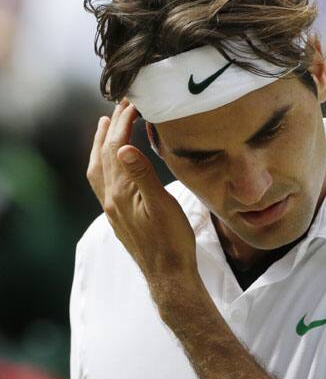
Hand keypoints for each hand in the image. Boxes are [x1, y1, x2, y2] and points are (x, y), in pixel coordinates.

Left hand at [87, 99, 197, 288]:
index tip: (134, 102)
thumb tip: (123, 147)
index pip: (116, 148)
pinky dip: (104, 163)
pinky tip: (114, 164)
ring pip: (99, 169)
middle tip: (121, 106)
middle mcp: (110, 199)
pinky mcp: (119, 217)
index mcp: (120, 193)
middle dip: (111, 128)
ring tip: (104, 126)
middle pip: (104, 154)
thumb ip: (142, 176)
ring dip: (101, 144)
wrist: (169, 276)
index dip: (123, 123)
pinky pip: (103, 182)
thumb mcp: (163, 206)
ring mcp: (112, 209)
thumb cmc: (172, 242)